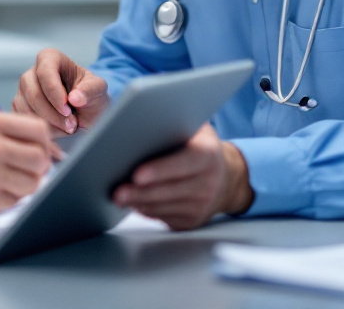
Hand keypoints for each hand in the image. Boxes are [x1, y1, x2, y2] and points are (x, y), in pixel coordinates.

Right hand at [0, 110, 56, 218]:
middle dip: (38, 165)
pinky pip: (15, 201)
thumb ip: (8, 128)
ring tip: (6, 178)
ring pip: (32, 183)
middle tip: (26, 167)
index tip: (38, 148)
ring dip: (25, 183)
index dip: (44, 141)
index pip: (38, 130)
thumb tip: (46, 145)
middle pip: (40, 158)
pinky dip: (9, 198)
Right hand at [12, 48, 108, 134]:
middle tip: (71, 124)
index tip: (67, 109)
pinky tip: (57, 132)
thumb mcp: (98, 89)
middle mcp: (32, 73)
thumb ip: (90, 90)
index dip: (55, 92)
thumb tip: (75, 97)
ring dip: (48, 124)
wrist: (86, 112)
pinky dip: (41, 129)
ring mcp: (23, 91)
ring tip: (67, 128)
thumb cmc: (89, 95)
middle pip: (33, 93)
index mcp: (50, 58)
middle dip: (53, 113)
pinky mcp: (20, 108)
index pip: (45, 71)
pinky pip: (24, 120)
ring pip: (26, 109)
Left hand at [111, 124, 253, 230]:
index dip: (160, 170)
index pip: (183, 164)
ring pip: (164, 208)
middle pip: (170, 191)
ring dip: (139, 203)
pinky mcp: (191, 221)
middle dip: (141, 193)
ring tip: (119, 197)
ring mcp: (201, 206)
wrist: (225, 178)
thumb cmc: (200, 147)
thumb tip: (143, 123)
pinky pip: (164, 218)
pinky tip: (133, 203)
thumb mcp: (196, 129)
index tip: (137, 175)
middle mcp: (208, 183)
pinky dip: (146, 211)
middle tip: (118, 192)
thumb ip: (175, 125)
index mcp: (208, 155)